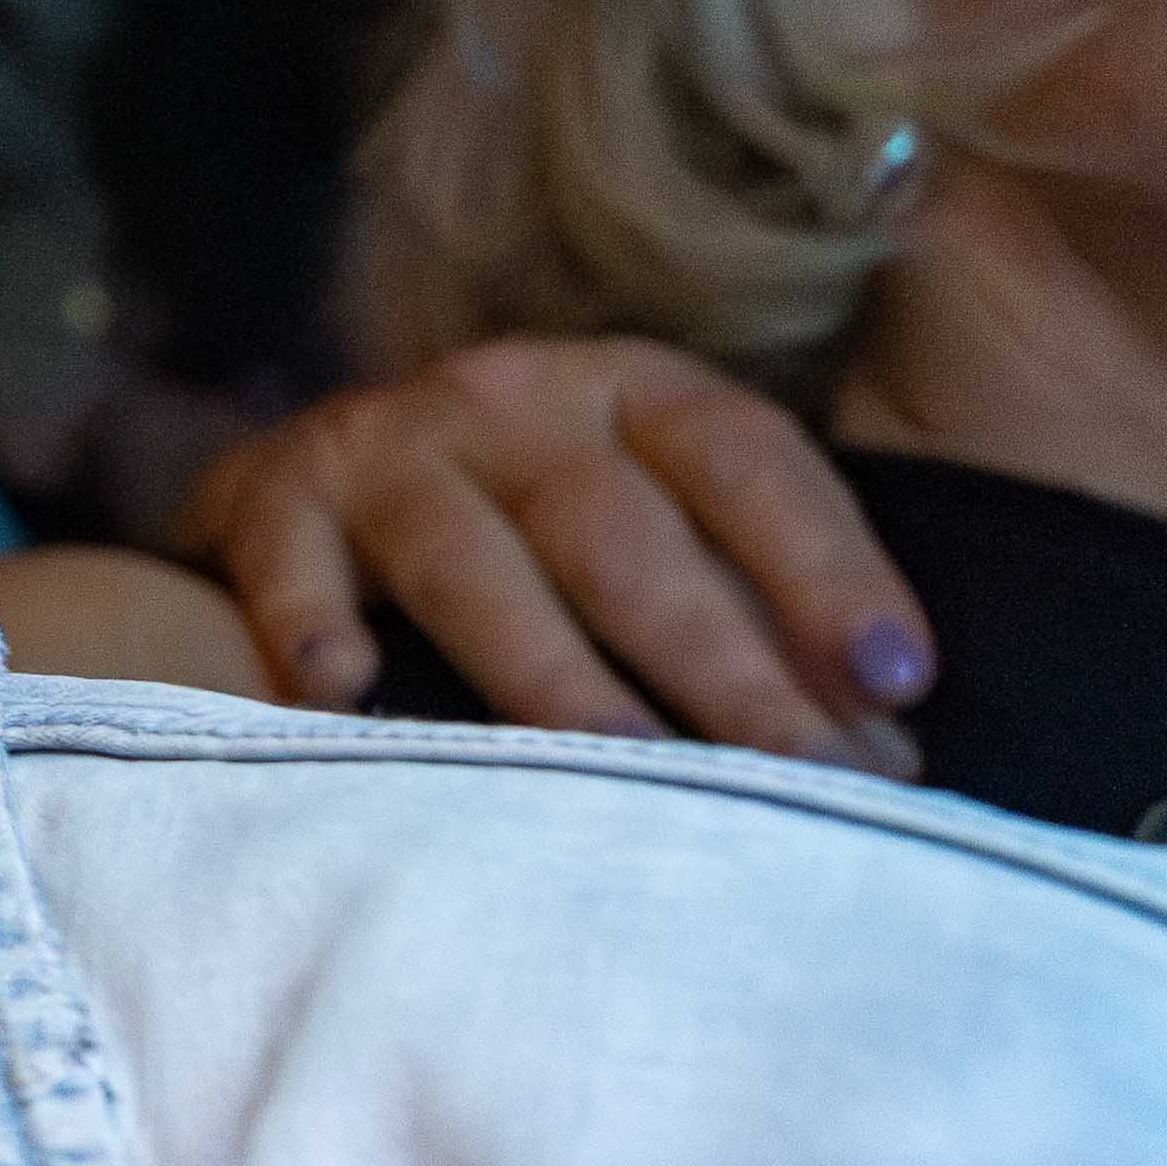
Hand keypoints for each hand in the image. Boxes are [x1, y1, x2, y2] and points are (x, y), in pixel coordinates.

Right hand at [179, 336, 934, 773]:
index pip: (743, 459)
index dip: (825, 566)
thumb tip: (883, 748)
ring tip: (624, 765)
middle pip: (619, 531)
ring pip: (472, 560)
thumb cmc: (537, 529)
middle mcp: (510, 397)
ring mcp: (385, 443)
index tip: (895, 682)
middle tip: (796, 777)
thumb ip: (756, 607)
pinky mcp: (272, 496)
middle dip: (718, 663)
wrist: (328, 481)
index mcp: (632, 388)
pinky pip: (289, 564)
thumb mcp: (660, 516)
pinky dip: (311, 623)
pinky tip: (341, 691)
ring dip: (550, 670)